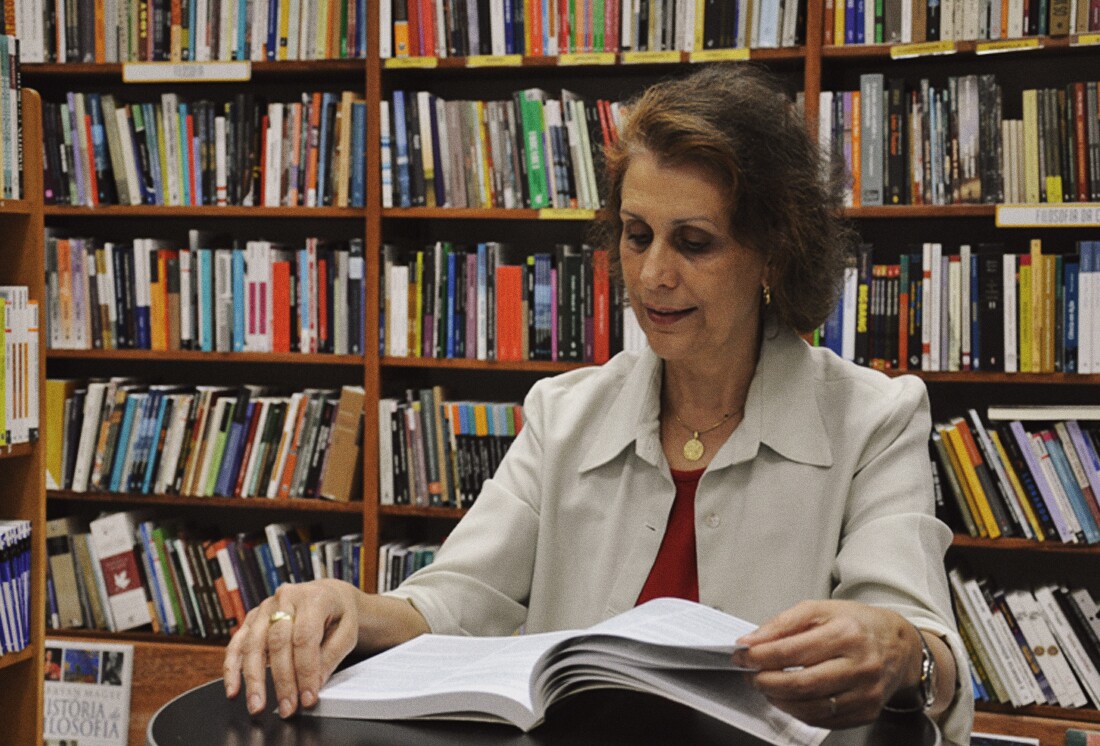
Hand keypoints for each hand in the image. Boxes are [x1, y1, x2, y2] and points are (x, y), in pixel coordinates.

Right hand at [223, 579, 362, 718]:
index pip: (305, 638)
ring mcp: (266, 607)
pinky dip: (233, 668)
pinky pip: (237, 643)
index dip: (305, 671)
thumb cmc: (338, 613)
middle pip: (278, 642)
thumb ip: (331, 656)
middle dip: (281, 680)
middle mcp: (286, 599)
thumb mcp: (347, 631)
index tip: (307, 697)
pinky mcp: (252, 618)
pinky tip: (233, 689)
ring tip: (257, 706)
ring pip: (254, 644)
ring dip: (253, 679)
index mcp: (313, 598)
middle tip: (286, 708)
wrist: (327, 595)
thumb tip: (314, 684)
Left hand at [734, 600, 919, 728]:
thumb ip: (782, 623)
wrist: (900, 646)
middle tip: (750, 674)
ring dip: (778, 699)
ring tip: (766, 686)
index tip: (742, 655)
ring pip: (810, 707)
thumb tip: (751, 641)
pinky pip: (823, 720)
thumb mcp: (820, 609)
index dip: (760, 656)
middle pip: (800, 684)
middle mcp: (860, 665)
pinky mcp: (866, 712)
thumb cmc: (857, 624)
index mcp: (847, 633)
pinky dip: (798, 712)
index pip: (792, 651)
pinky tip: (788, 698)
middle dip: (765, 681)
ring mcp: (865, 693)